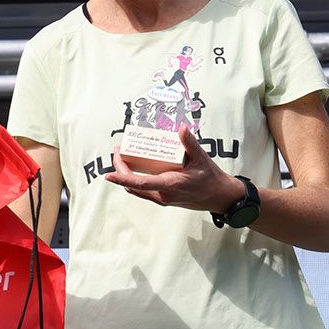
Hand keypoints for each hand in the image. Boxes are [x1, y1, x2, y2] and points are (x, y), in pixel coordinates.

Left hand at [106, 127, 241, 211]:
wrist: (220, 197)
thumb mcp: (202, 159)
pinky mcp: (164, 199)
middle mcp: (163, 195)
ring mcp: (163, 199)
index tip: (108, 175)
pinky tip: (135, 167)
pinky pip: (144, 191)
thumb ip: (190, 144)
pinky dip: (135, 180)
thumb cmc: (211, 179)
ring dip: (126, 175)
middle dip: (121, 169)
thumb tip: (182, 128)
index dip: (123, 178)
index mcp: (170, 185)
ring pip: (137, 189)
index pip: (140, 183)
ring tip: (123, 157)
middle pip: (133, 185)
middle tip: (118, 151)